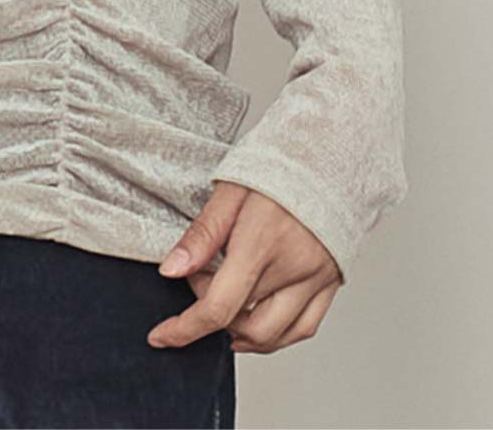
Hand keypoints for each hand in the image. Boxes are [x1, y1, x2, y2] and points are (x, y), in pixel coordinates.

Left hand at [145, 182, 343, 354]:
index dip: (185, 328)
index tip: (161, 336)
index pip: (219, 306)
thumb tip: (171, 270)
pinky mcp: (331, 283)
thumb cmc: (277, 166)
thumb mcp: (228, 189)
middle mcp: (293, 267)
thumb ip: (201, 235)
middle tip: (202, 277)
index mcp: (262, 242)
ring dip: (241, 332)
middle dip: (210, 314)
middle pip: (243, 323)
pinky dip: (275, 335)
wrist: (328, 155)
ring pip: (274, 336)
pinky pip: (304, 328)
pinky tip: (255, 319)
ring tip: (226, 299)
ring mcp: (316, 279)